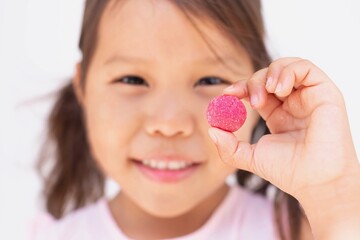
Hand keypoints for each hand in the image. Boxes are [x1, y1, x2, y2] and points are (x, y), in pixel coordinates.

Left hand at [208, 58, 358, 200]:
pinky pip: (305, 67)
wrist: (316, 181)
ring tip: (267, 91)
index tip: (228, 94)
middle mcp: (293, 102)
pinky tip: (280, 88)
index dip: (241, 88)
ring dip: (270, 73)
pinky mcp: (324, 91)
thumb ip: (229, 147)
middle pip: (268, 77)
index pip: (256, 91)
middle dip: (253, 83)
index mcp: (277, 114)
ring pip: (286, 67)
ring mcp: (308, 96)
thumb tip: (212, 130)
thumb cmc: (289, 171)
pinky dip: (288, 71)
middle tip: (251, 101)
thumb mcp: (251, 157)